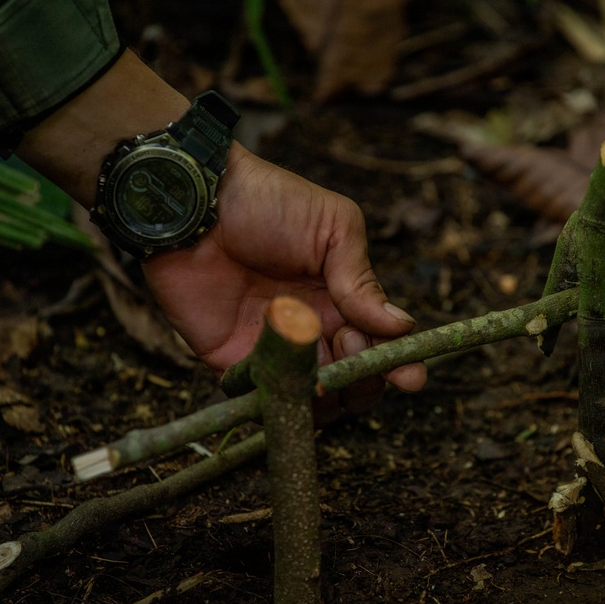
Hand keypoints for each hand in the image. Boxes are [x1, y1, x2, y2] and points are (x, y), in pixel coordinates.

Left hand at [15, 52, 423, 420]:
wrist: (194, 204)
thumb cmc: (267, 202)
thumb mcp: (332, 228)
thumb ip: (362, 280)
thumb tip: (401, 326)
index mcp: (341, 297)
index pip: (378, 342)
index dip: (396, 362)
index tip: (410, 376)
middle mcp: (312, 328)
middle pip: (352, 378)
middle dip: (365, 377)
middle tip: (353, 347)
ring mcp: (274, 349)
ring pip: (315, 397)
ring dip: (330, 392)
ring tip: (324, 362)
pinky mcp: (234, 362)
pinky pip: (266, 398)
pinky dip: (285, 401)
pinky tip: (295, 384)